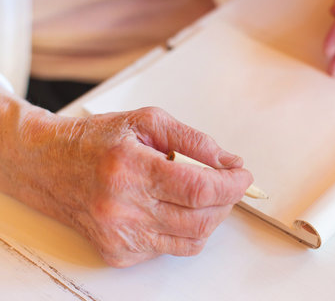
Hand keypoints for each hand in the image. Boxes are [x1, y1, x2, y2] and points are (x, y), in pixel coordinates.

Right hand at [2, 105, 251, 266]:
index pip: (198, 189)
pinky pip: (171, 248)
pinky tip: (177, 208)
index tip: (243, 175)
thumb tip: (230, 162)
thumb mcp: (148, 122)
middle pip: (200, 219)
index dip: (231, 185)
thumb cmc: (98, 140)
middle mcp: (123, 209)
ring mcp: (120, 236)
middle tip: (230, 183)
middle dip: (228, 201)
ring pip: (191, 240)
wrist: (50, 166)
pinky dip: (187, 230)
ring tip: (206, 195)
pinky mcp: (118, 253)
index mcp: (131, 169)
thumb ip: (194, 140)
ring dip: (212, 217)